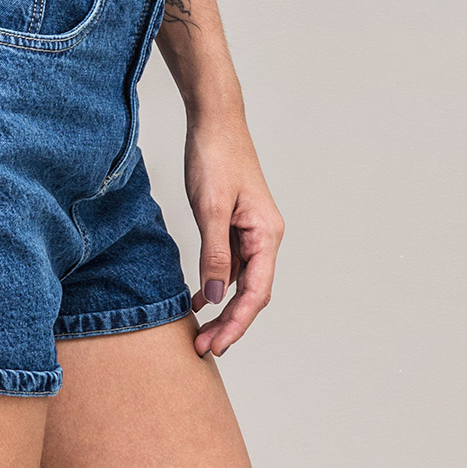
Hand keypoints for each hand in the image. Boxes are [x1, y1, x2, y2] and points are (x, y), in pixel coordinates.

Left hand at [184, 114, 283, 358]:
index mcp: (267, 233)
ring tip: (201, 333)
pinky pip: (230, 264)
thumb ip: (214, 253)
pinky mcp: (235, 224)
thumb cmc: (215, 155)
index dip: (237, 322)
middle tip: (204, 348)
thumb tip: (216, 295)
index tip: (217, 345)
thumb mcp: (210, 207)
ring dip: (223, 307)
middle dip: (230, 323)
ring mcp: (251, 231)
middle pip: (252, 292)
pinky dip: (216, 283)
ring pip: (241, 281)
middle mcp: (265, 236)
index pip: (257, 292)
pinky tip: (199, 298)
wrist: (213, 119)